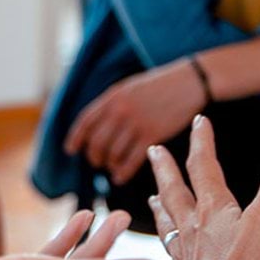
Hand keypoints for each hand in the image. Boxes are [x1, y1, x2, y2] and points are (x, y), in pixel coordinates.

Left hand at [65, 63, 205, 182]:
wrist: (188, 82)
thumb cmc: (160, 85)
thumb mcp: (130, 87)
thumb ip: (113, 104)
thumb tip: (96, 125)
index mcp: (113, 96)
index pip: (86, 121)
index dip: (76, 138)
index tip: (70, 150)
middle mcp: (120, 110)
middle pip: (97, 141)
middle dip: (94, 155)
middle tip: (96, 162)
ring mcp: (136, 123)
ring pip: (113, 153)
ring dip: (110, 164)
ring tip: (112, 167)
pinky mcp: (152, 135)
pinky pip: (131, 160)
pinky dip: (122, 172)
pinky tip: (120, 177)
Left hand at [146, 116, 259, 259]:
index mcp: (213, 211)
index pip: (204, 167)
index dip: (202, 142)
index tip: (200, 121)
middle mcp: (193, 230)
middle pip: (175, 192)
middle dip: (166, 169)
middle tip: (153, 150)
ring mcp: (185, 256)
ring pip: (167, 226)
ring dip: (160, 209)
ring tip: (151, 200)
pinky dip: (165, 255)